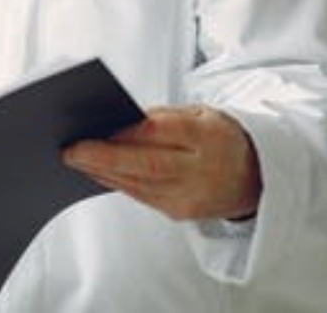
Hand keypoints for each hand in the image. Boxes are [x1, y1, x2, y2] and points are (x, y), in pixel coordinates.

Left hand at [63, 105, 260, 221]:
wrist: (256, 176)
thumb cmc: (219, 136)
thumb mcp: (200, 114)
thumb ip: (163, 116)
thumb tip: (119, 120)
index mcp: (208, 138)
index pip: (161, 134)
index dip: (126, 133)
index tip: (95, 128)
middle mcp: (201, 171)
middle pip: (146, 165)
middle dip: (103, 158)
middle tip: (70, 150)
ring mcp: (191, 197)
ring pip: (138, 185)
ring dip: (101, 172)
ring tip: (73, 158)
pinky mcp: (179, 213)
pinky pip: (140, 196)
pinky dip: (114, 182)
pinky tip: (93, 171)